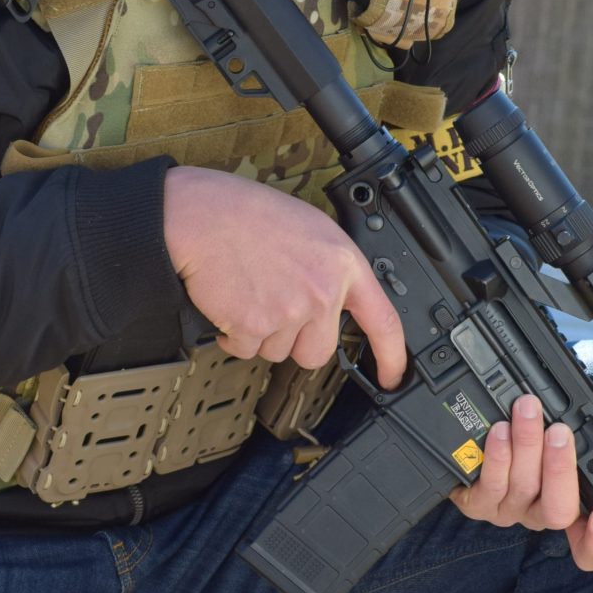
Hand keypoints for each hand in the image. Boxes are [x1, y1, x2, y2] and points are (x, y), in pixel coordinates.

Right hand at [163, 167, 406, 387]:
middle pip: (318, 352)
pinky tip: (229, 303)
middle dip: (294, 341)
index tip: (392, 377)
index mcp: (343, 264)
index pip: (383, 321)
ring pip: (278, 352)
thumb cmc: (246, 216)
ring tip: (248, 292)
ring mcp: (290, 311)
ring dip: (260, 334)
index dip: (392, 357)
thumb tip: (333, 305)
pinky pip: (246, 351)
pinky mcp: (255, 326)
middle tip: (273, 307)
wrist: (200, 215)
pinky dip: (233, 335)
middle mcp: (323, 290)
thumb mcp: (310, 230)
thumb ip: (329, 271)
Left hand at [450, 393, 592, 570]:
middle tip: (560, 433)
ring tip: (526, 413)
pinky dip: (497, 456)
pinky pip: (490, 485)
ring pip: (522, 487)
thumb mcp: (565, 454)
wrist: (471, 453)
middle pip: (558, 509)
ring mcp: (507, 512)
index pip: (588, 547)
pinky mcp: (476, 504)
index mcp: (566, 510)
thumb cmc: (528, 450)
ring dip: (526, 445)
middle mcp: (537, 516)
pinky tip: (499, 433)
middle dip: (561, 468)